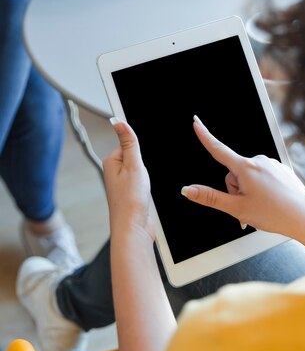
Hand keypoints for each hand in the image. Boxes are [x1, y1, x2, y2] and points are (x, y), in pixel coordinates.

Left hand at [103, 118, 154, 240]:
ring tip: (144, 188)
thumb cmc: (130, 201)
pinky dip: (147, 185)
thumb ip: (129, 142)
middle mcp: (113, 173)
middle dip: (145, 164)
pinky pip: (142, 182)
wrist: (133, 229)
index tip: (142, 162)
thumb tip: (118, 121)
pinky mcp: (130, 194)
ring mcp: (121, 184)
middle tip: (143, 178)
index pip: (127, 143)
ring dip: (147, 176)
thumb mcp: (134, 165)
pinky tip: (147, 194)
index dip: (139, 151)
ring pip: (140, 170)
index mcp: (111, 162)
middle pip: (135, 157)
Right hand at [181, 116, 304, 240]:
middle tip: (248, 206)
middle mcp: (259, 161)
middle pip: (234, 173)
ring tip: (262, 206)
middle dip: (236, 189)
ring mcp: (271, 164)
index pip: (218, 149)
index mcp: (246, 168)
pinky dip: (263, 188)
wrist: (304, 217)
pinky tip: (272, 200)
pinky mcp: (281, 169)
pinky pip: (263, 176)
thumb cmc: (274, 214)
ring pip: (248, 176)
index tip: (196, 122)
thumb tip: (188, 190)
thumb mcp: (236, 208)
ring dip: (249, 190)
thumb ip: (210, 197)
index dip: (205, 136)